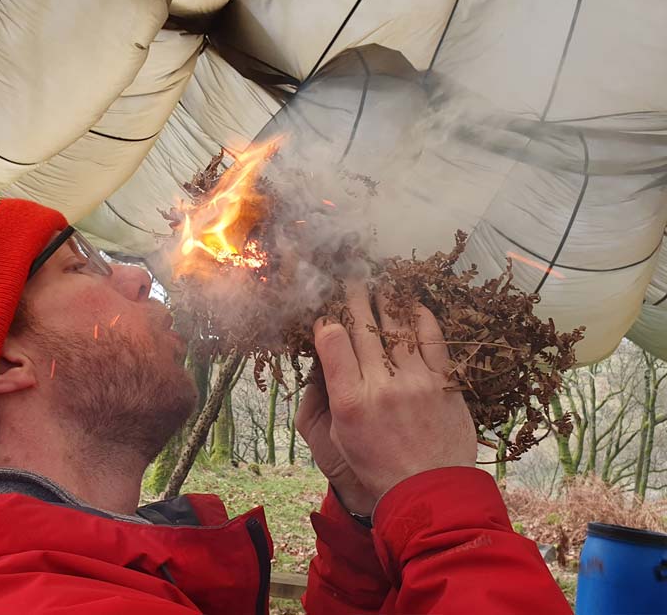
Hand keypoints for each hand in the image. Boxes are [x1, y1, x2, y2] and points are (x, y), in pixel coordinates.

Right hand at [299, 280, 476, 506]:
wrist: (429, 492)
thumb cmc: (377, 467)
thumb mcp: (338, 437)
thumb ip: (329, 395)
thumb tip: (326, 357)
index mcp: (349, 401)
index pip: (332, 341)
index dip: (327, 320)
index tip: (326, 312)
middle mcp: (381, 386)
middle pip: (363, 326)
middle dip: (353, 296)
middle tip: (350, 277)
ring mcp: (416, 382)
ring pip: (396, 326)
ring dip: (386, 298)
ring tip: (380, 281)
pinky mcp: (444, 382)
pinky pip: (432, 338)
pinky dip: (421, 316)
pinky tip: (413, 303)